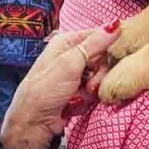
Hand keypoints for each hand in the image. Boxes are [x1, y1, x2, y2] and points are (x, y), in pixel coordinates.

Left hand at [0, 21, 120, 148]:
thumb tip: (115, 25)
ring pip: (100, 76)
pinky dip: (89, 98)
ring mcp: (75, 75)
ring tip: (82, 95)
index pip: (98, 35)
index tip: (112, 57)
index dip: (108, 46)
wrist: (33, 123)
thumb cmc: (43, 91)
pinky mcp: (78, 92)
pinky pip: (95, 91)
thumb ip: (95, 44)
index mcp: (66, 42)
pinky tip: (78, 103)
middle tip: (90, 84)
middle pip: (102, 58)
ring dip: (94, 88)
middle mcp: (71, 56)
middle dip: (100, 73)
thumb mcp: (70, 63)